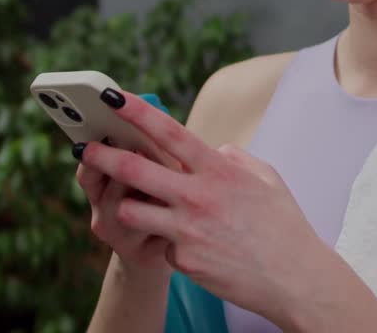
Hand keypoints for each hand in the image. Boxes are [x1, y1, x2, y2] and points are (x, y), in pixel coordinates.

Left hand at [76, 87, 327, 324]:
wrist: (294, 278)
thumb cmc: (283, 225)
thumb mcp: (265, 178)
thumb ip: (232, 158)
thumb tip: (211, 150)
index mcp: (219, 170)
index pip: (170, 132)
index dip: (138, 112)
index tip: (113, 97)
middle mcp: (198, 197)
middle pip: (135, 171)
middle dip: (103, 156)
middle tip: (83, 148)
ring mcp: (187, 231)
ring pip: (132, 212)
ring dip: (129, 207)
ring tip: (139, 207)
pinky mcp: (183, 260)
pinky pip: (161, 244)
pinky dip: (171, 243)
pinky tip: (197, 248)